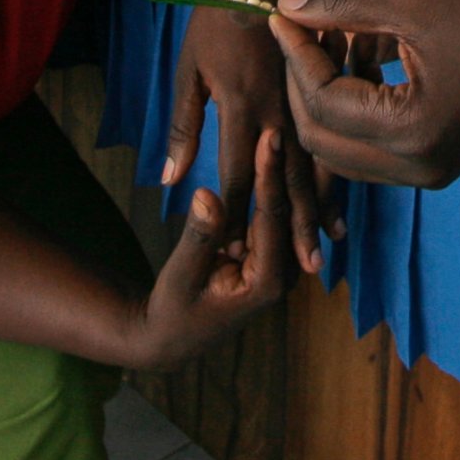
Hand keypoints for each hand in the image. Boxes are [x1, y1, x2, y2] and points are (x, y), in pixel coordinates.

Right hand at [115, 130, 292, 369]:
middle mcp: (282, 276)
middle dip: (280, 167)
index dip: (269, 175)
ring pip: (286, 211)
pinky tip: (274, 154)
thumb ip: (199, 236)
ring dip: (279, 173)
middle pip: (287, 211)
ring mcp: (279, 267)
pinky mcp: (270, 258)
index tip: (267, 137)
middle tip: (277, 123)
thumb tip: (207, 194)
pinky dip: (273, 185)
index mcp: (266, 283)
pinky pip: (276, 216)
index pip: (273, 219)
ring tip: (279, 128)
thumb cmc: (172, 309)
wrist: (172, 336)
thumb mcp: (180, 275)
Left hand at [162, 0, 334, 272]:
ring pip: (317, 166)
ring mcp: (306, 99)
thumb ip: (183, 129)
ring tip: (324, 249)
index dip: (240, 221)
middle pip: (287, 184)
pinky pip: (334, 137)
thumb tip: (169, 182)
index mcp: (242, 107)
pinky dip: (337, 173)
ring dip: (318, 210)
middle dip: (291, 230)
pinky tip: (342, 198)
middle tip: (300, 274)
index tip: (239, 257)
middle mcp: (280, 110)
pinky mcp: (324, 85)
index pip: (243, 179)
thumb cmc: (215, 19)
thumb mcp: (189, 71)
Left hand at [268, 0, 459, 187]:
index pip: (324, 104)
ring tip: (321, 45)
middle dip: (300, 84)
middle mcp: (419, 168)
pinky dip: (349, 115)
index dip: (296, 57)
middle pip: (322, 140)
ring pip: (340, 153)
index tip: (281, 15)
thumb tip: (285, 9)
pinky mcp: (435, 165)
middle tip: (295, 31)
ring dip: (321, 102)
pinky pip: (368, 152)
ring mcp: (429, 174)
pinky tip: (353, 67)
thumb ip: (343, 7)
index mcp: (414, 131)